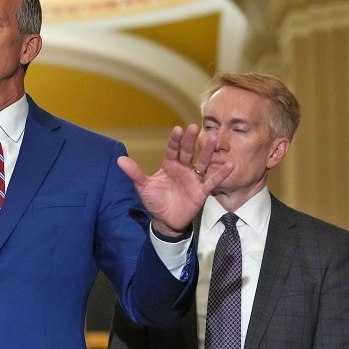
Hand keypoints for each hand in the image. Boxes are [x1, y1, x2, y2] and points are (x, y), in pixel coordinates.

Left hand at [117, 124, 232, 235]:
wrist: (165, 220)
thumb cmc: (155, 201)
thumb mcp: (143, 187)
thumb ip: (134, 173)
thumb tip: (119, 160)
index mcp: (170, 165)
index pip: (173, 149)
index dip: (175, 140)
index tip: (177, 130)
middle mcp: (184, 169)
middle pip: (188, 152)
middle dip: (191, 140)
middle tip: (194, 127)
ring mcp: (194, 179)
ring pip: (202, 162)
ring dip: (207, 152)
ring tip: (213, 139)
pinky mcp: (201, 191)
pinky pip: (212, 182)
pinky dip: (221, 174)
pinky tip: (229, 165)